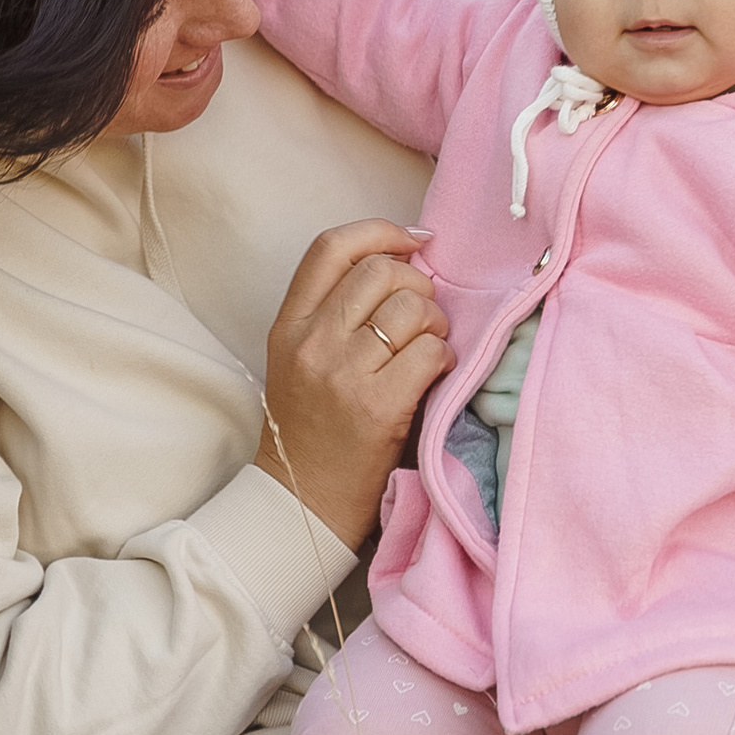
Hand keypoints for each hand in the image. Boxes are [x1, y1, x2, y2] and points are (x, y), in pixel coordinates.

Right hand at [255, 219, 452, 545]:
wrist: (302, 502)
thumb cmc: (311, 431)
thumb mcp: (298, 360)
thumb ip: (334, 312)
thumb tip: (402, 263)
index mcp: (289, 325)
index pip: (332, 248)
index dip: (380, 232)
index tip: (413, 242)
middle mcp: (312, 342)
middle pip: (380, 272)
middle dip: (417, 285)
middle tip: (423, 316)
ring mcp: (343, 374)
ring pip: (412, 309)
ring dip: (435, 324)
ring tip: (429, 349)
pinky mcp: (377, 407)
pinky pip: (431, 353)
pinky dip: (444, 359)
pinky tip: (435, 376)